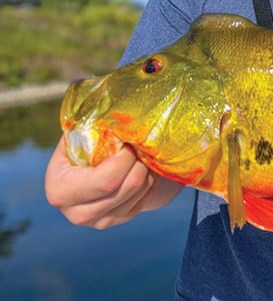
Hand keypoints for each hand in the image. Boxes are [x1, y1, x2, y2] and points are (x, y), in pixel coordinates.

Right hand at [45, 137, 182, 228]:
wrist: (95, 165)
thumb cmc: (86, 143)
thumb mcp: (81, 133)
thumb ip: (88, 128)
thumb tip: (109, 114)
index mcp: (60, 190)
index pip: (104, 181)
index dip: (124, 159)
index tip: (128, 142)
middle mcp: (76, 213)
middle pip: (125, 187)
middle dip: (138, 162)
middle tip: (138, 145)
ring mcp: (99, 221)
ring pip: (139, 192)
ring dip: (145, 169)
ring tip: (139, 154)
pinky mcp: (119, 220)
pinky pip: (145, 198)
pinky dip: (148, 180)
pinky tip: (140, 167)